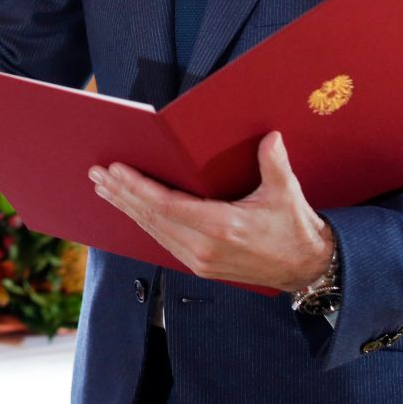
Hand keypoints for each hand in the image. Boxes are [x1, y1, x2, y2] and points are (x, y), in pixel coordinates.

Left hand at [88, 131, 334, 290]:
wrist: (306, 267)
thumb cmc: (295, 228)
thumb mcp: (286, 193)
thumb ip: (274, 163)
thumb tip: (270, 136)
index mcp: (222, 228)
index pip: (166, 205)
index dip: (137, 188)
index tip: (115, 170)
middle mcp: (204, 248)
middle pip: (151, 218)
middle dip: (121, 194)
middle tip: (95, 174)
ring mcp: (200, 260)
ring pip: (153, 231)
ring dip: (127, 208)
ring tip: (104, 188)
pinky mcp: (200, 266)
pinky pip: (163, 240)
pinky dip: (143, 222)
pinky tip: (130, 209)